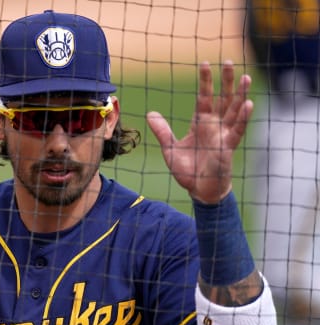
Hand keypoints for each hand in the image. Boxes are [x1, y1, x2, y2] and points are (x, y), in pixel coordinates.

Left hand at [146, 61, 252, 203]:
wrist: (199, 190)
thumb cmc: (187, 170)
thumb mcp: (169, 148)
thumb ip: (162, 131)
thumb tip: (150, 114)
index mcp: (200, 123)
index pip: (204, 97)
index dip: (205, 82)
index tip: (205, 64)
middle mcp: (214, 125)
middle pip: (222, 98)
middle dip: (226, 81)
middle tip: (229, 62)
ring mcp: (223, 135)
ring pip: (234, 110)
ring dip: (240, 94)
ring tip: (245, 77)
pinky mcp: (228, 147)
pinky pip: (238, 130)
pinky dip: (243, 117)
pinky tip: (248, 103)